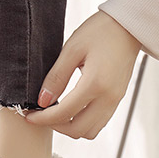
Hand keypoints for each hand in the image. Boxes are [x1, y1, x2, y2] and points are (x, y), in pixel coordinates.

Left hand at [25, 10, 140, 139]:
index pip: (64, 113)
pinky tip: (70, 109)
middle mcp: (108, 97)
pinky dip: (82, 122)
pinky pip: (99, 122)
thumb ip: (56, 77)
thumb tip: (42, 101)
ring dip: (70, 127)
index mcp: (95, 83)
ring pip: (90, 131)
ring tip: (55, 114)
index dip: (43, 119)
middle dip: (55, 126)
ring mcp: (115, 100)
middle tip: (40, 116)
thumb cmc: (101, 31)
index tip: (29, 116)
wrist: (129, 26)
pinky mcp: (117, 100)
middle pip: (78, 130)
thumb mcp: (72, 49)